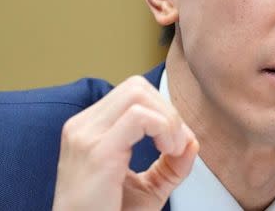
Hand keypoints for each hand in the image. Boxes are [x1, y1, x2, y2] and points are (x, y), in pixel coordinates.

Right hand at [52, 75, 198, 210]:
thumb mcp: (147, 188)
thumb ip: (170, 165)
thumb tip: (193, 142)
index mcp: (88, 129)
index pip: (132, 93)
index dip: (162, 110)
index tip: (174, 143)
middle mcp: (82, 127)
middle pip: (136, 86)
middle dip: (167, 111)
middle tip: (176, 145)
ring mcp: (86, 136)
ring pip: (138, 93)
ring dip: (167, 119)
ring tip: (172, 149)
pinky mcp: (98, 152)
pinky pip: (139, 117)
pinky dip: (164, 128)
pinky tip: (167, 151)